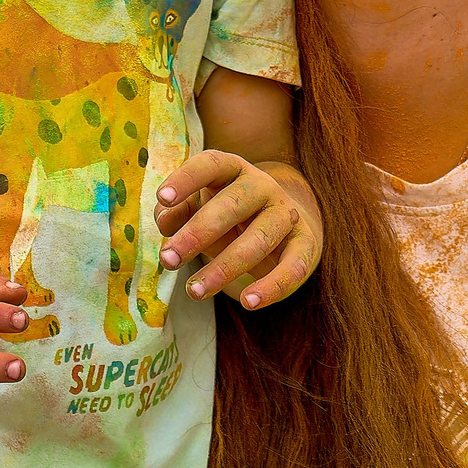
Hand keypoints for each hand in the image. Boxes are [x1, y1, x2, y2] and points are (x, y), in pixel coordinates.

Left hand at [151, 153, 318, 310]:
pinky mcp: (304, 243)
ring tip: (194, 291)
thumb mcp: (197, 208)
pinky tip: (249, 303)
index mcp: (232, 170)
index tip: (162, 197)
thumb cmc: (225, 218)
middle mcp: (262, 186)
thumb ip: (176, 212)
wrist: (280, 228)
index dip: (187, 178)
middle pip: (232, 205)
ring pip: (258, 239)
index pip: (211, 164)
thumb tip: (165, 223)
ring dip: (224, 267)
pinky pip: (293, 266)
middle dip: (198, 233)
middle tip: (168, 259)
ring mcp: (286, 214)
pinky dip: (272, 286)